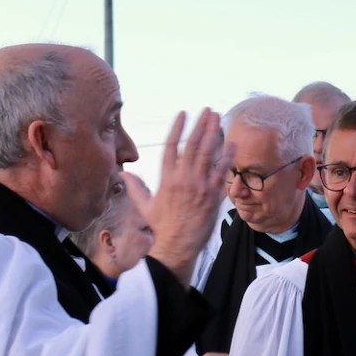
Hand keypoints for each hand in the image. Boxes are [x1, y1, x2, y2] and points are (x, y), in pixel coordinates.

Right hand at [146, 109, 232, 285]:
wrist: (176, 246)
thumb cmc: (161, 227)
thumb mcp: (144, 206)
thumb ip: (135, 187)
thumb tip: (122, 174)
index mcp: (166, 179)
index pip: (171, 147)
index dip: (177, 128)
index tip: (183, 113)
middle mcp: (182, 179)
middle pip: (192, 145)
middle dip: (200, 125)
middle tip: (207, 110)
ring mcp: (199, 187)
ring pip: (207, 155)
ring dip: (214, 134)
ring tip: (218, 118)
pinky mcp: (212, 196)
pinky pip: (221, 173)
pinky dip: (227, 157)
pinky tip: (232, 143)